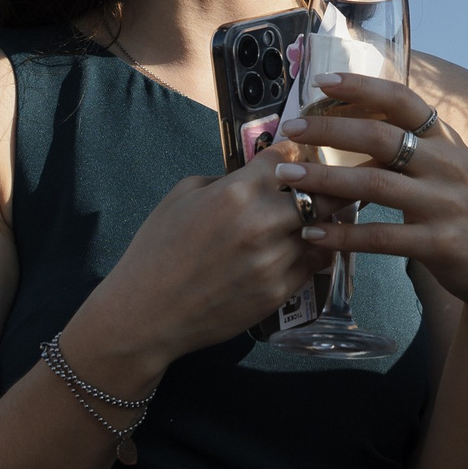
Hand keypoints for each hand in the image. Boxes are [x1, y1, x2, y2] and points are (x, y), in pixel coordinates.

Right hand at [82, 142, 321, 368]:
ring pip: (321, 231)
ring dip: (316, 223)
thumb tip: (252, 177)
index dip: (290, 155)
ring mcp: (274, 261)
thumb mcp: (181, 196)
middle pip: (318, 194)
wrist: (147, 313)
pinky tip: (299, 250)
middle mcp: (262, 223)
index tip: (292, 158)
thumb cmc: (156, 251)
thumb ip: (224, 180)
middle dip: (317, 189)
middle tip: (313, 190)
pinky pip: (311, 265)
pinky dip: (308, 254)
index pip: (285, 159)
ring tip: (309, 220)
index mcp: (236, 193)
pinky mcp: (277, 293)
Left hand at [280, 72, 467, 322]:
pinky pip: (381, 237)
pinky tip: (313, 233)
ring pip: (374, 185)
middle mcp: (447, 166)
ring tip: (288, 180)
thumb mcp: (447, 169)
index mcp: (445, 142)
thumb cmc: (464, 211)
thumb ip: (410, 148)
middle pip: (381, 138)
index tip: (324, 81)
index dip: (363, 87)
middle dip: (329, 131)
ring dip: (325, 181)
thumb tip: (352, 124)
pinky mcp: (440, 243)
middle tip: (289, 129)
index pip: (403, 101)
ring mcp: (445, 204)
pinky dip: (343, 235)